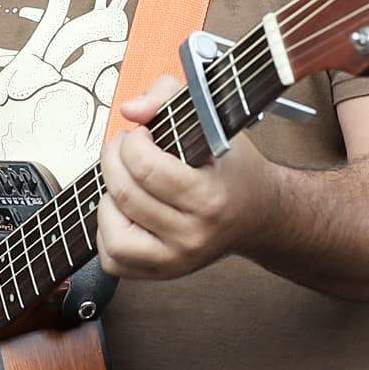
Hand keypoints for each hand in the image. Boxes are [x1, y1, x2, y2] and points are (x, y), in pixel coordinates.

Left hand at [95, 77, 274, 283]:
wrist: (260, 215)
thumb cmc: (235, 170)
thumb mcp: (214, 122)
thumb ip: (169, 97)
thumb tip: (131, 110)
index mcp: (209, 198)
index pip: (147, 169)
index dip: (132, 142)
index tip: (141, 134)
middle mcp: (193, 235)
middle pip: (126, 195)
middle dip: (113, 160)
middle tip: (124, 148)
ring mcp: (176, 259)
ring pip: (113, 234)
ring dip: (108, 199)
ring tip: (124, 182)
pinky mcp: (162, 272)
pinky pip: (114, 260)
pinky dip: (108, 234)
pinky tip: (123, 212)